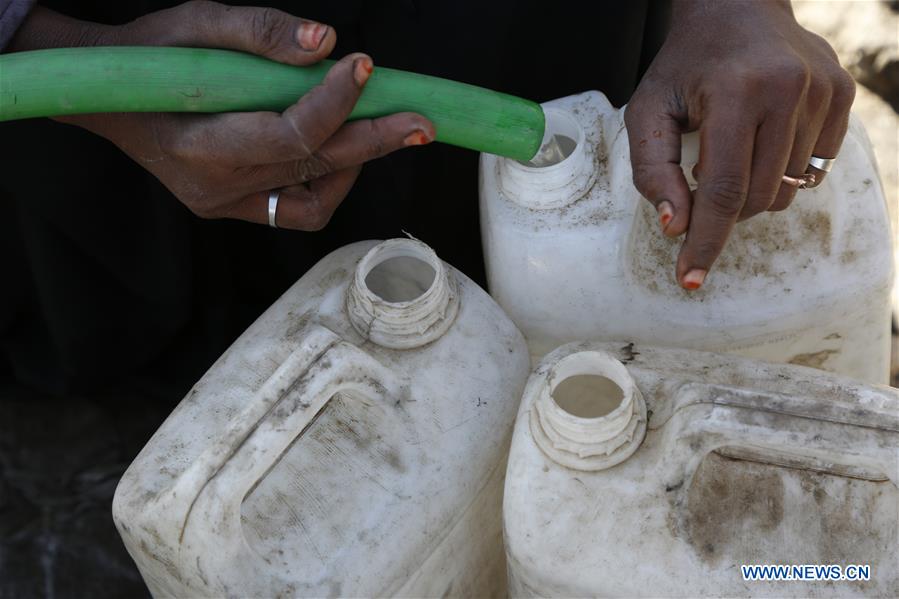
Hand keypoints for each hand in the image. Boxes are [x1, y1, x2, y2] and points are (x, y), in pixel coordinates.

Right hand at [12, 2, 433, 229]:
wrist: (107, 99)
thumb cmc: (149, 55)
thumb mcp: (195, 23)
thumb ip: (259, 32)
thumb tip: (327, 41)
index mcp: (200, 141)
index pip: (290, 132)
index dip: (336, 100)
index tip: (366, 64)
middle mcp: (216, 185)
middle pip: (315, 167)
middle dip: (375, 139)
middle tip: (422, 121)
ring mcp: (225, 203)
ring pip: (314, 195)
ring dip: (354, 161)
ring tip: (380, 127)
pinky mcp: (233, 209)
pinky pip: (298, 209)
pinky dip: (329, 182)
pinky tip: (340, 150)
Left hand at [624, 0, 854, 288]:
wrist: (736, 8)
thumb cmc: (684, 66)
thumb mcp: (648, 111)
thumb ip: (653, 171)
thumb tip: (676, 228)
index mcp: (737, 91)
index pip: (725, 189)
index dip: (706, 241)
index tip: (690, 280)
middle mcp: (789, 89)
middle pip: (758, 197)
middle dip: (725, 211)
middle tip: (701, 180)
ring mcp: (823, 91)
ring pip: (789, 189)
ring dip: (753, 189)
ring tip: (731, 148)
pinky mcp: (842, 95)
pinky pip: (814, 168)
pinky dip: (782, 170)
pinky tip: (762, 138)